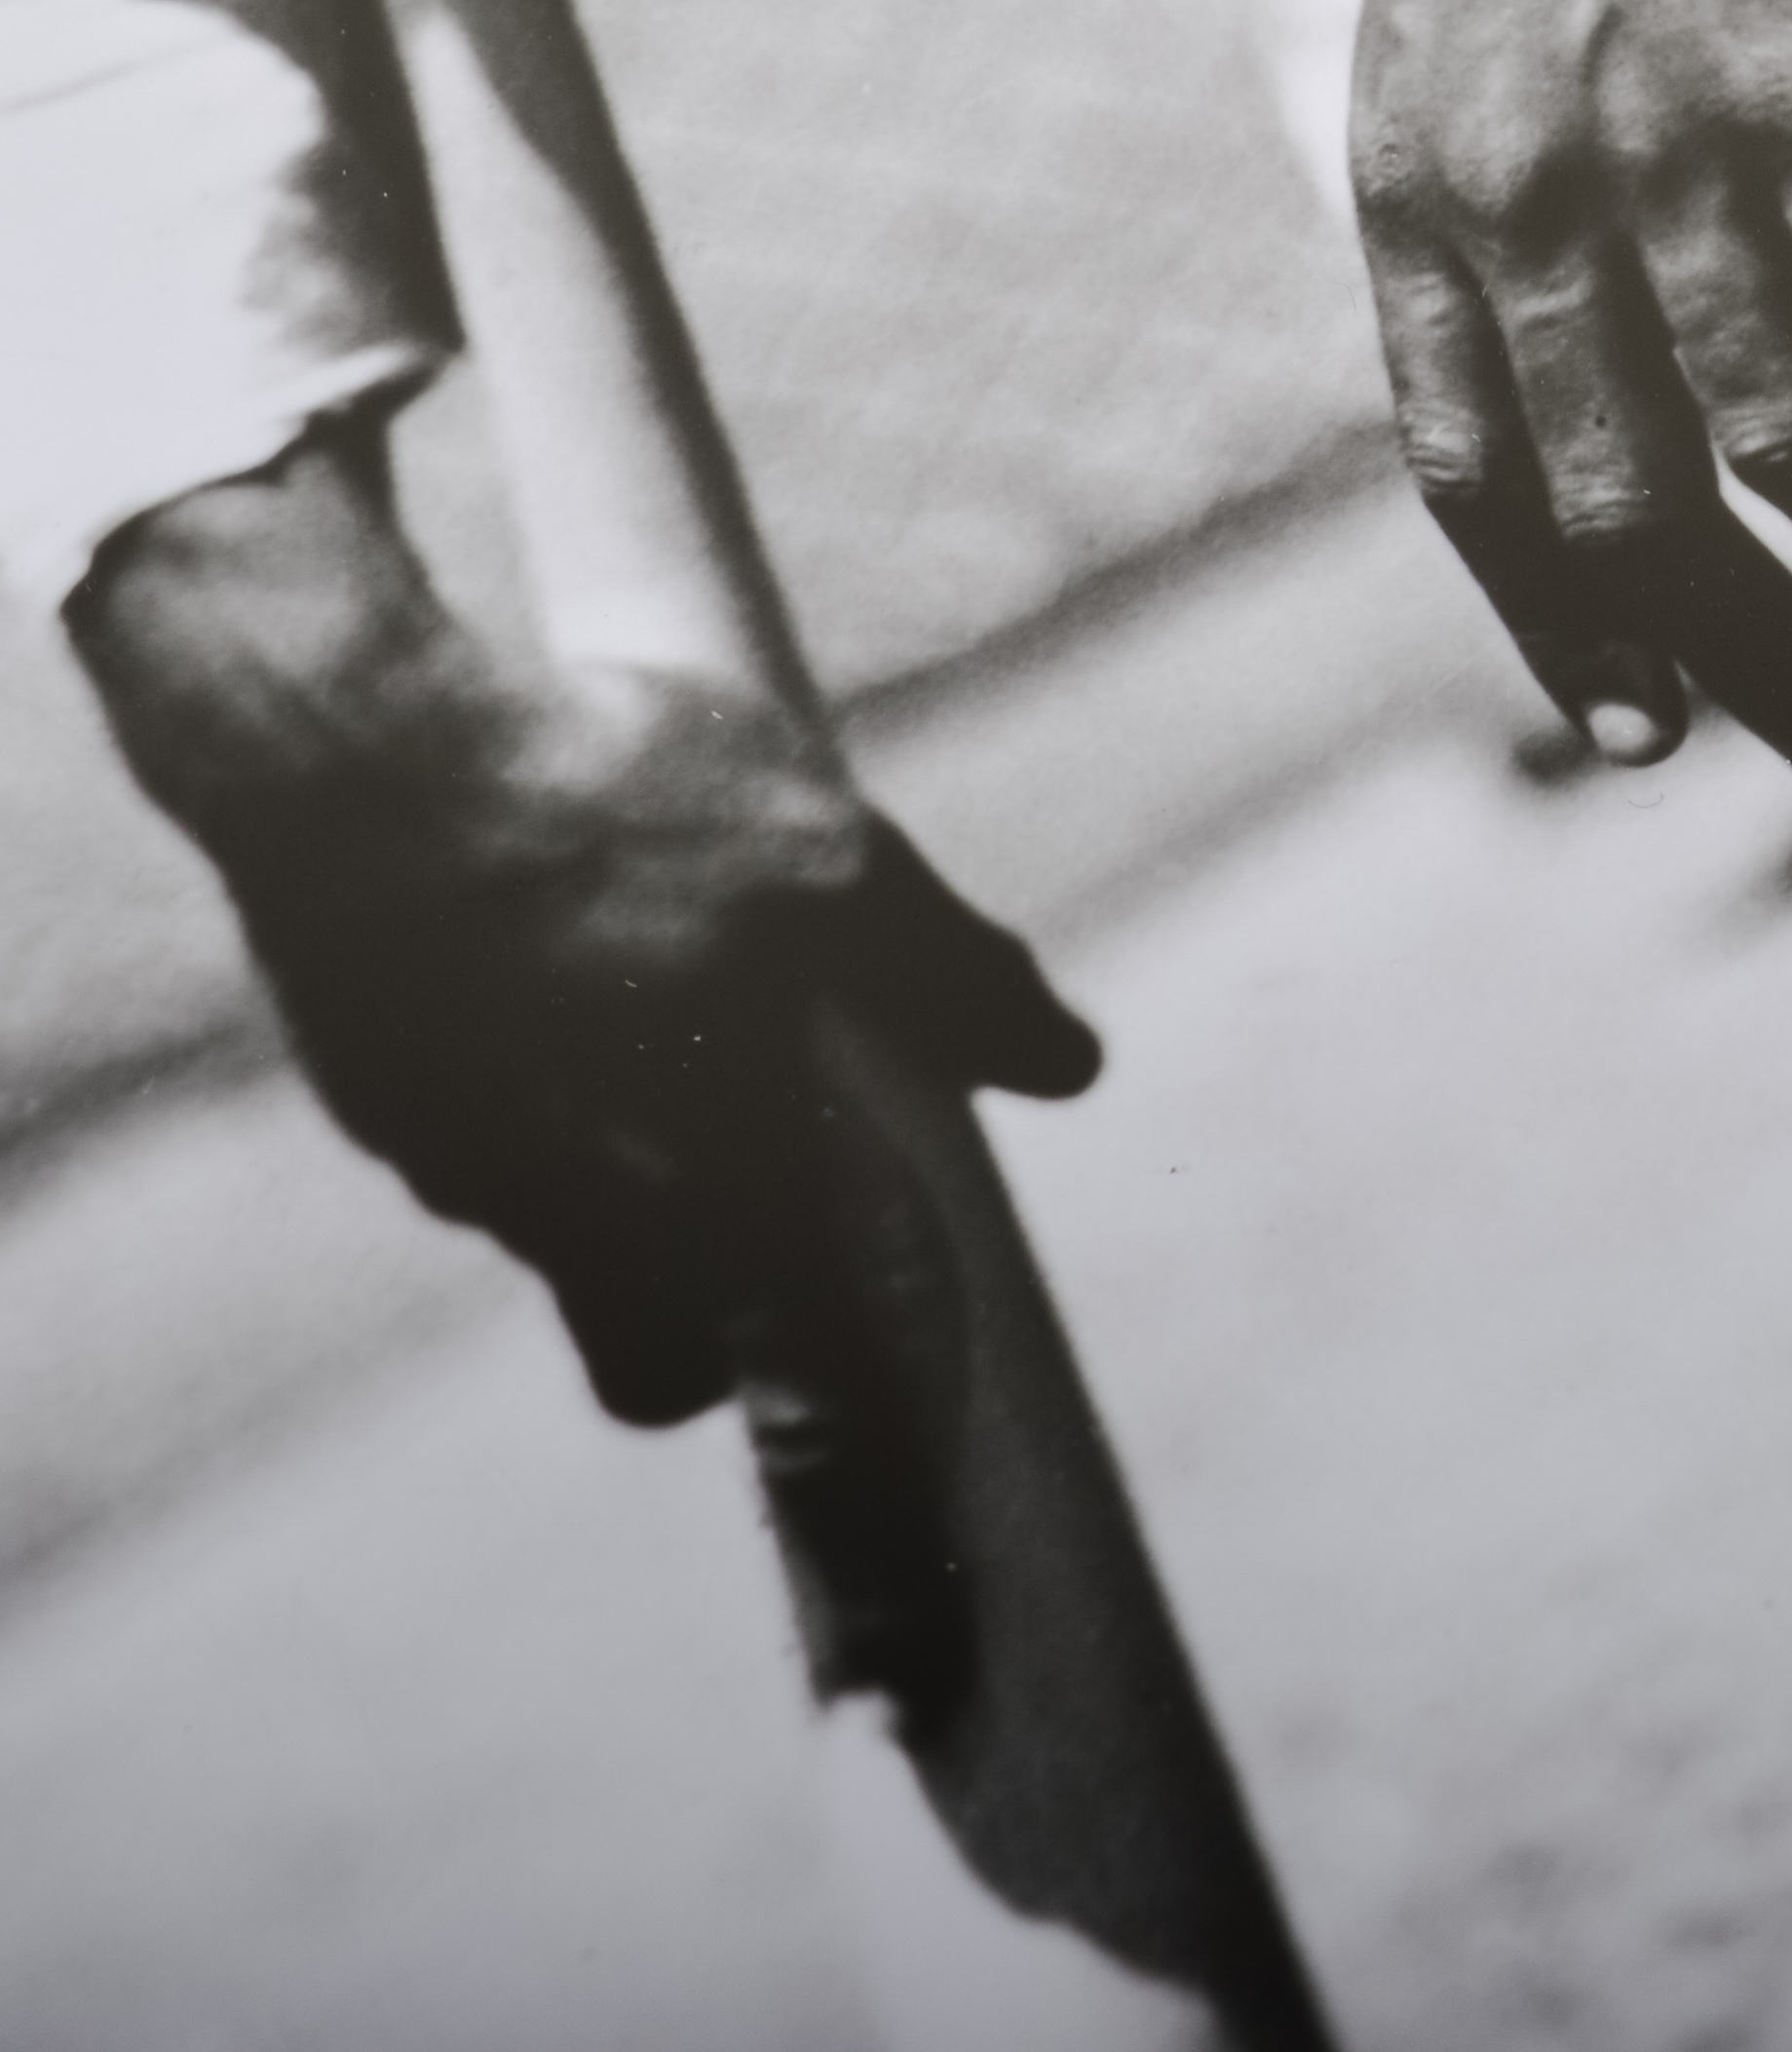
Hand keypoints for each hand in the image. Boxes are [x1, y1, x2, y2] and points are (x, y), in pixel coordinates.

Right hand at [68, 431, 1095, 1432]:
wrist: (369, 754)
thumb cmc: (627, 805)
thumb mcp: (838, 867)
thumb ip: (955, 985)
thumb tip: (1066, 1066)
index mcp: (720, 1174)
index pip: (811, 1376)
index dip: (870, 1393)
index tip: (901, 1373)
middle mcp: (580, 1213)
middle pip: (658, 1361)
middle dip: (718, 1321)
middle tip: (775, 1200)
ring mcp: (463, 1168)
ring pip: (569, 1235)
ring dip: (626, 1173)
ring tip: (670, 1019)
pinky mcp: (385, 1101)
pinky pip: (483, 1136)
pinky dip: (530, 1085)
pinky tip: (557, 960)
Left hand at [1353, 0, 1791, 802]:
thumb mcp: (1439, 33)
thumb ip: (1467, 210)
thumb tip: (1526, 364)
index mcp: (1409, 201)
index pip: (1474, 486)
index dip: (1564, 629)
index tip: (1651, 734)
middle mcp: (1521, 207)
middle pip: (1636, 515)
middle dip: (1761, 664)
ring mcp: (1673, 152)